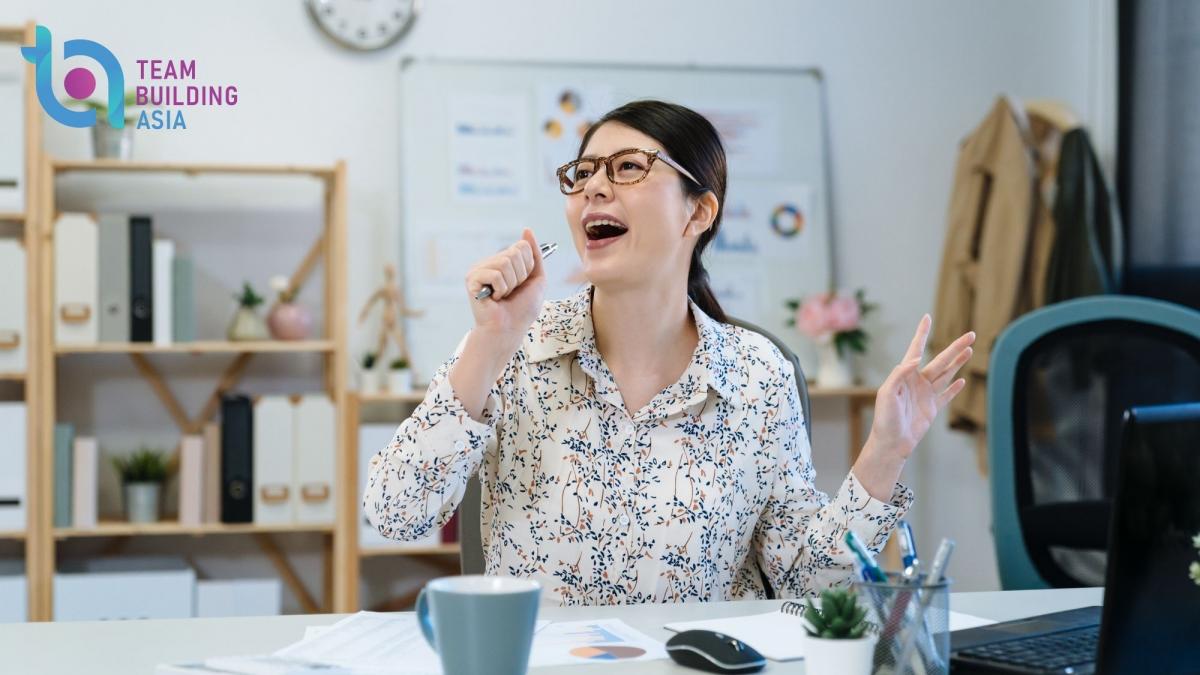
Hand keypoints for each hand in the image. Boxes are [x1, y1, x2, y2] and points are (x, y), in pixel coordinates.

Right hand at [465, 228, 546, 343]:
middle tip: (512, 292)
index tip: (522, 283)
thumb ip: (534, 254)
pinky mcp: (472, 278)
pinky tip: (494, 298)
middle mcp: (490, 262)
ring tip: (503, 296)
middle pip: (514, 252)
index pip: (521, 246)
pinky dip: (501, 289)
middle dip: (520, 276)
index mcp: (504, 261)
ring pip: (505, 262)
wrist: (509, 329)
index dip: (528, 267)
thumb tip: (527, 230)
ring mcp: (479, 269)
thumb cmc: (522, 309)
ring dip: (510, 284)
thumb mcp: (537, 278)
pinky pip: (495, 274)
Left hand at [852, 315, 974, 498]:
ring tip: (970, 349)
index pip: (916, 349)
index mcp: (904, 375)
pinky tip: (962, 380)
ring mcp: (926, 395)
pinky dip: (954, 388)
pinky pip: (946, 396)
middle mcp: (917, 382)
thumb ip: (899, 375)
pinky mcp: (932, 409)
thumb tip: (914, 360)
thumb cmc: (885, 419)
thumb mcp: (887, 394)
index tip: (927, 317)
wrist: (891, 443)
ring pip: (946, 374)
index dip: (922, 333)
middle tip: (971, 335)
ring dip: (958, 362)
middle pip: (940, 360)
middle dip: (955, 347)